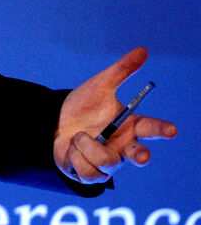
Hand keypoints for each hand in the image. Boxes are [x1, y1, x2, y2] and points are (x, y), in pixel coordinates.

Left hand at [53, 47, 177, 183]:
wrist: (52, 121)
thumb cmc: (81, 105)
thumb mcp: (99, 85)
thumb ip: (121, 70)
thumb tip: (143, 49)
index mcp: (130, 126)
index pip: (152, 128)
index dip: (162, 130)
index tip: (171, 130)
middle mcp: (123, 146)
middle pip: (140, 155)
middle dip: (140, 155)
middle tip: (139, 154)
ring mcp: (109, 163)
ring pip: (108, 162)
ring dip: (88, 147)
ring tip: (78, 136)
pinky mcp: (92, 175)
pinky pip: (89, 171)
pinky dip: (76, 157)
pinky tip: (72, 150)